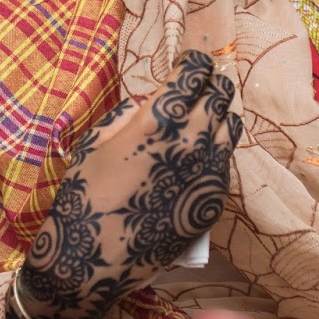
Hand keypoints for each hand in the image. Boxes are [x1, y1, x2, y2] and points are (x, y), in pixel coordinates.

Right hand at [17, 50, 239, 318]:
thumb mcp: (98, 140)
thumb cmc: (87, 193)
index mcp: (160, 120)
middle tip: (199, 84)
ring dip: (220, 113)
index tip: (188, 62)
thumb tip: (152, 100)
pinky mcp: (213, 199)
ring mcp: (208, 171)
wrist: (94, 257)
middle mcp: (192, 140)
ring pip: (231, 126)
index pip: (194, 73)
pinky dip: (218, 146)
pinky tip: (201, 149)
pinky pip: (226, 160)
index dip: (194, 61)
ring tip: (205, 113)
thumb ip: (131, 112)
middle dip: (211, 83)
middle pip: (220, 94)